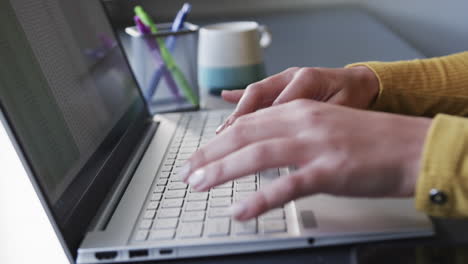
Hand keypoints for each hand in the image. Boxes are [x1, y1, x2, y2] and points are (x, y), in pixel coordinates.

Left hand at [181, 100, 430, 220]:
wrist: (408, 146)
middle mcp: (302, 123)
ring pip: (257, 155)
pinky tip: (240, 212)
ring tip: (200, 184)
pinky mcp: (329, 171)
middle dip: (210, 154)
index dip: (217, 140)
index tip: (199, 155)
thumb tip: (258, 147)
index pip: (247, 123)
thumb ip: (289, 132)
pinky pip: (287, 186)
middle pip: (243, 136)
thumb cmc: (366, 140)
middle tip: (188, 171)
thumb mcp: (321, 125)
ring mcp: (315, 146)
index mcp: (298, 110)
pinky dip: (259, 199)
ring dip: (222, 170)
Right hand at [216, 66, 378, 132]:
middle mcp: (292, 76)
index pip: (277, 104)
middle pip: (257, 96)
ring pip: (254, 95)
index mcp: (308, 79)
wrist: (362, 84)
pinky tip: (225, 98)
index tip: (248, 146)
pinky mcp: (282, 85)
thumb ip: (321, 123)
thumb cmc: (355, 98)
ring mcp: (285, 79)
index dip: (262, 125)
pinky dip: (241, 98)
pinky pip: (258, 92)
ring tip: (221, 133)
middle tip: (223, 139)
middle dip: (237, 120)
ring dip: (237, 115)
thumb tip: (299, 143)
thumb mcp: (344, 111)